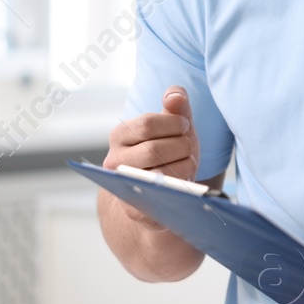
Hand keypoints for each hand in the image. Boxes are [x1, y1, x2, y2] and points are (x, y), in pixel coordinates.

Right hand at [103, 87, 198, 229]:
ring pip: (160, 174)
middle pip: (154, 150)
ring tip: (188, 164)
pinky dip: (180, 187)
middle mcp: (114, 160)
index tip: (184, 126)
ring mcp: (122, 185)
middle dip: (181, 146)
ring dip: (184, 167)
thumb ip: (176, 107)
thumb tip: (175, 95)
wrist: (159, 193)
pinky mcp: (134, 208)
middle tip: (188, 147)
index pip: (147, 124)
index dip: (174, 124)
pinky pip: (161, 196)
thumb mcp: (174, 128)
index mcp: (120, 135)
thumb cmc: (168, 154)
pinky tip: (186, 182)